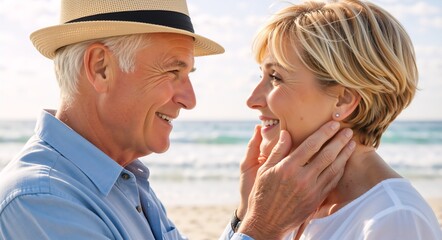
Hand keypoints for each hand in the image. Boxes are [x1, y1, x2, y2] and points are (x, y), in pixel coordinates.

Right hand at [238, 121, 354, 238]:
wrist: (267, 222)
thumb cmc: (262, 193)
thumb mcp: (264, 169)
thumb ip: (277, 150)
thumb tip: (286, 133)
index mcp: (288, 167)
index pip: (311, 145)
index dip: (324, 133)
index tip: (333, 124)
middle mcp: (302, 178)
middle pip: (327, 155)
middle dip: (339, 141)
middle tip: (348, 131)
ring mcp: (312, 190)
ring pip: (333, 168)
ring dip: (344, 154)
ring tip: (351, 143)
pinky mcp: (316, 200)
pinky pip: (332, 182)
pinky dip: (340, 170)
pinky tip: (344, 162)